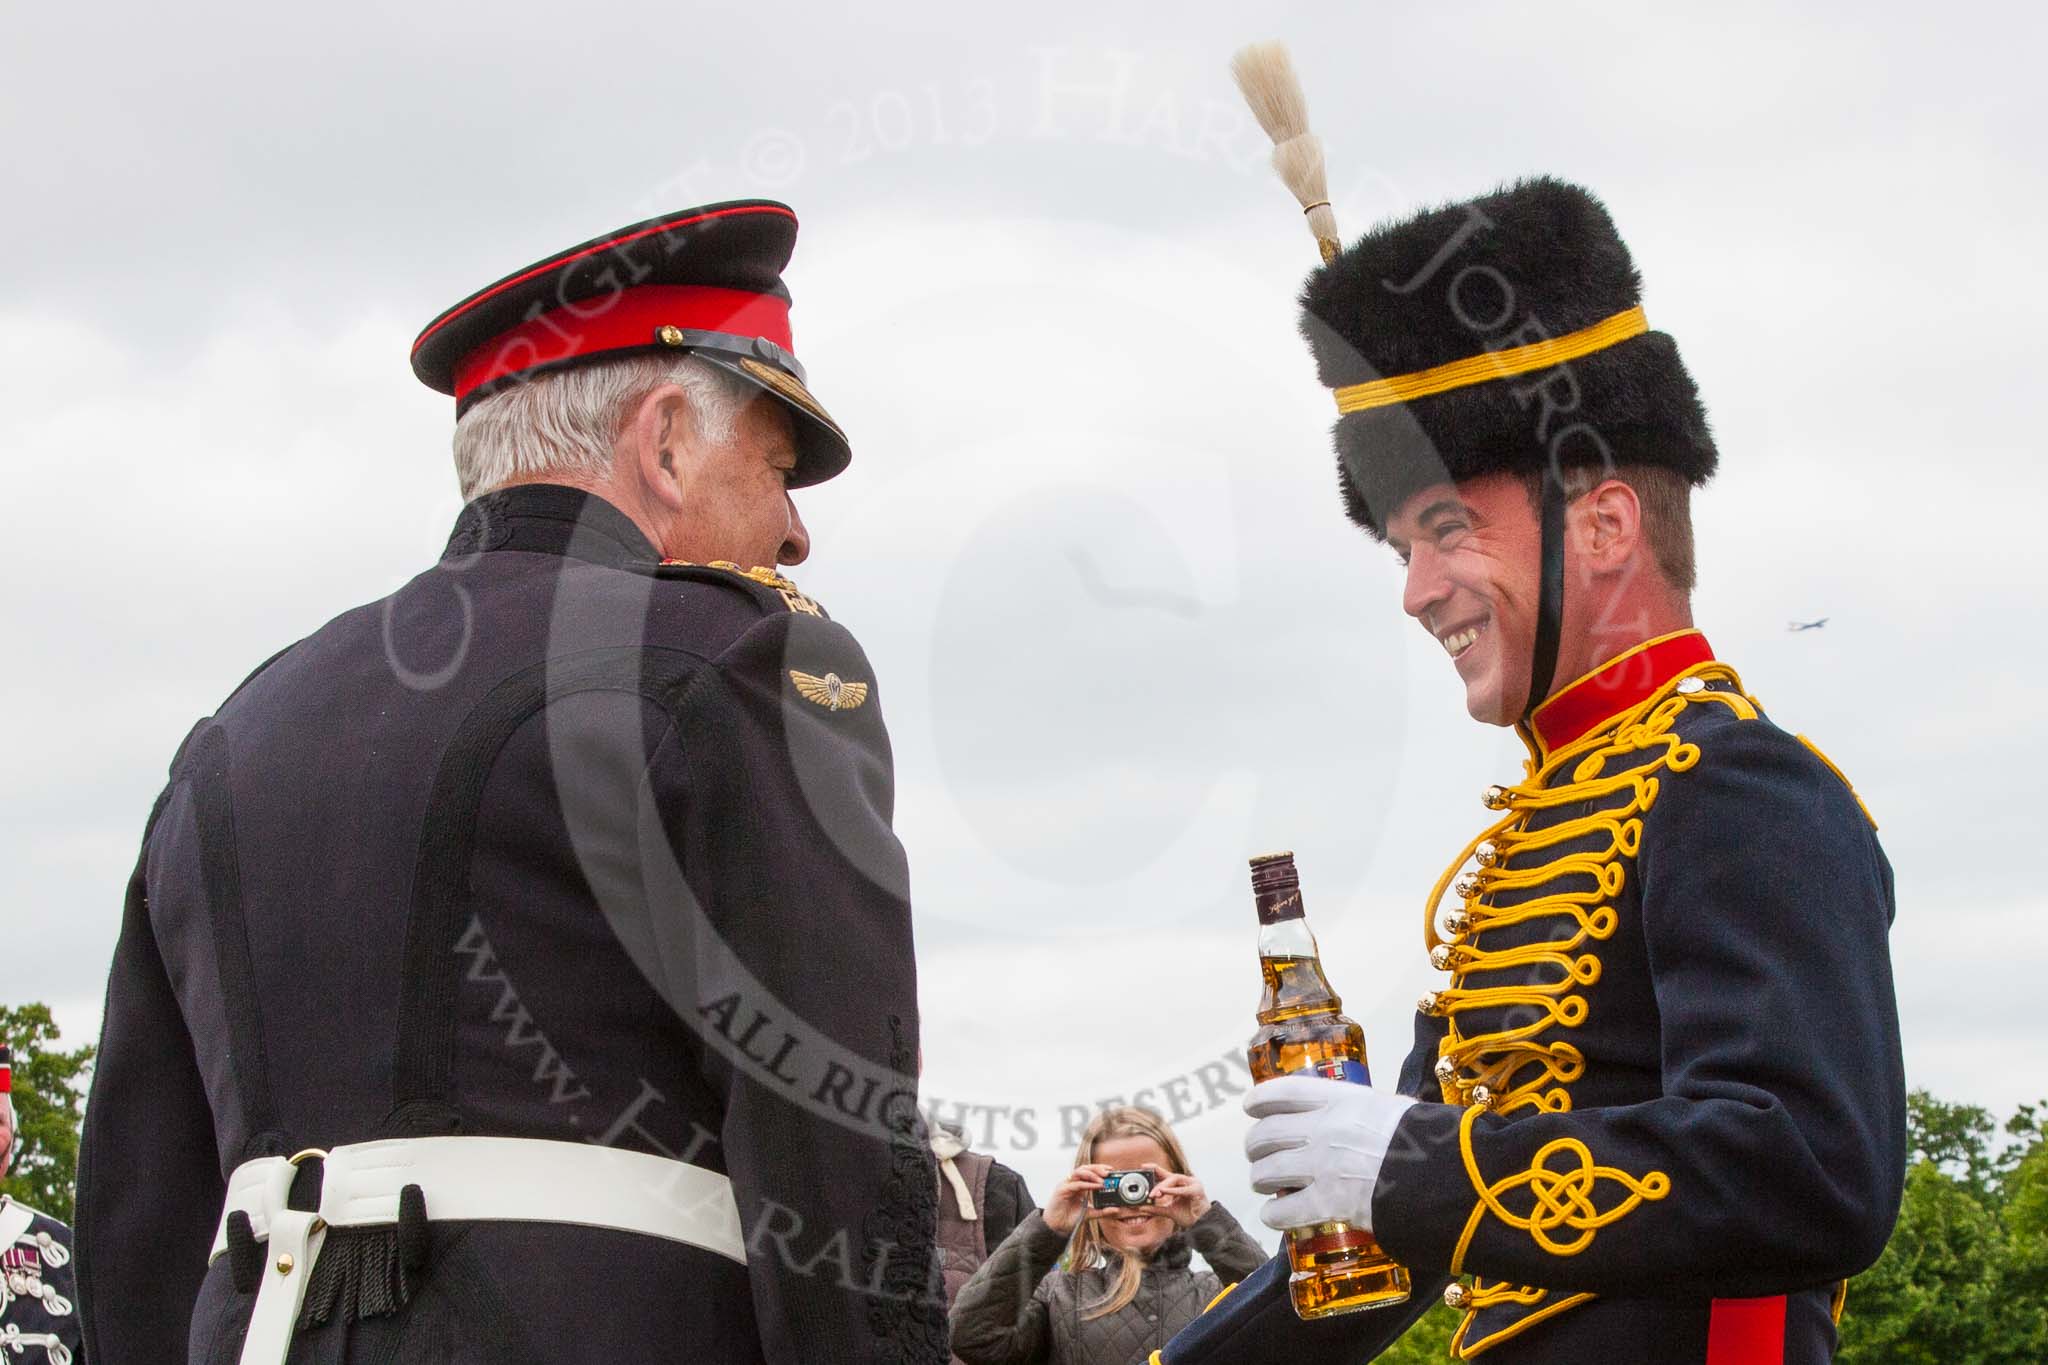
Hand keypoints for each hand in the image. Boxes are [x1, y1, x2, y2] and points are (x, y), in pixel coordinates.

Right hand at [1043, 1164, 1111, 1235]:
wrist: (1057, 1227)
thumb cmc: (1070, 1218)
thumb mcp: (1089, 1213)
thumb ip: (1102, 1211)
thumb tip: (1116, 1209)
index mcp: (1078, 1185)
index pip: (1089, 1172)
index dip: (1100, 1169)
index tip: (1111, 1170)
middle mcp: (1072, 1182)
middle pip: (1085, 1168)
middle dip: (1097, 1168)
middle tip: (1108, 1172)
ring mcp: (1067, 1185)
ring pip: (1079, 1172)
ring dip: (1092, 1174)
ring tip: (1103, 1179)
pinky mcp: (1062, 1190)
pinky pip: (1076, 1184)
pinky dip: (1087, 1184)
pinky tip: (1096, 1186)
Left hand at [1146, 1171, 1212, 1229]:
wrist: (1202, 1225)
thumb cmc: (1189, 1216)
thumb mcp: (1169, 1212)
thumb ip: (1156, 1209)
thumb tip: (1142, 1208)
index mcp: (1180, 1185)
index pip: (1166, 1174)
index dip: (1155, 1168)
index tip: (1143, 1166)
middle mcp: (1186, 1181)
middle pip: (1169, 1176)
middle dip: (1158, 1183)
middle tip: (1149, 1194)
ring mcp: (1193, 1184)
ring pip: (1175, 1179)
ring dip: (1164, 1186)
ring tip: (1155, 1194)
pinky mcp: (1197, 1191)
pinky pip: (1184, 1189)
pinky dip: (1173, 1190)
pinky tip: (1164, 1191)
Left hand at [1243, 1073, 1418, 1233]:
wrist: (1444, 1177)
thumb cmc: (1428, 1141)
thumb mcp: (1392, 1109)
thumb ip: (1364, 1110)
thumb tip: (1359, 1115)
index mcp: (1341, 1100)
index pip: (1282, 1092)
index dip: (1259, 1100)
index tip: (1250, 1107)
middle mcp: (1324, 1129)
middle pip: (1266, 1133)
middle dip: (1255, 1145)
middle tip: (1257, 1153)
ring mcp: (1323, 1167)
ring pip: (1266, 1171)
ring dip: (1259, 1179)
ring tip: (1263, 1184)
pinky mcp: (1328, 1204)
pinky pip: (1282, 1211)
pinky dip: (1273, 1215)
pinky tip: (1274, 1216)